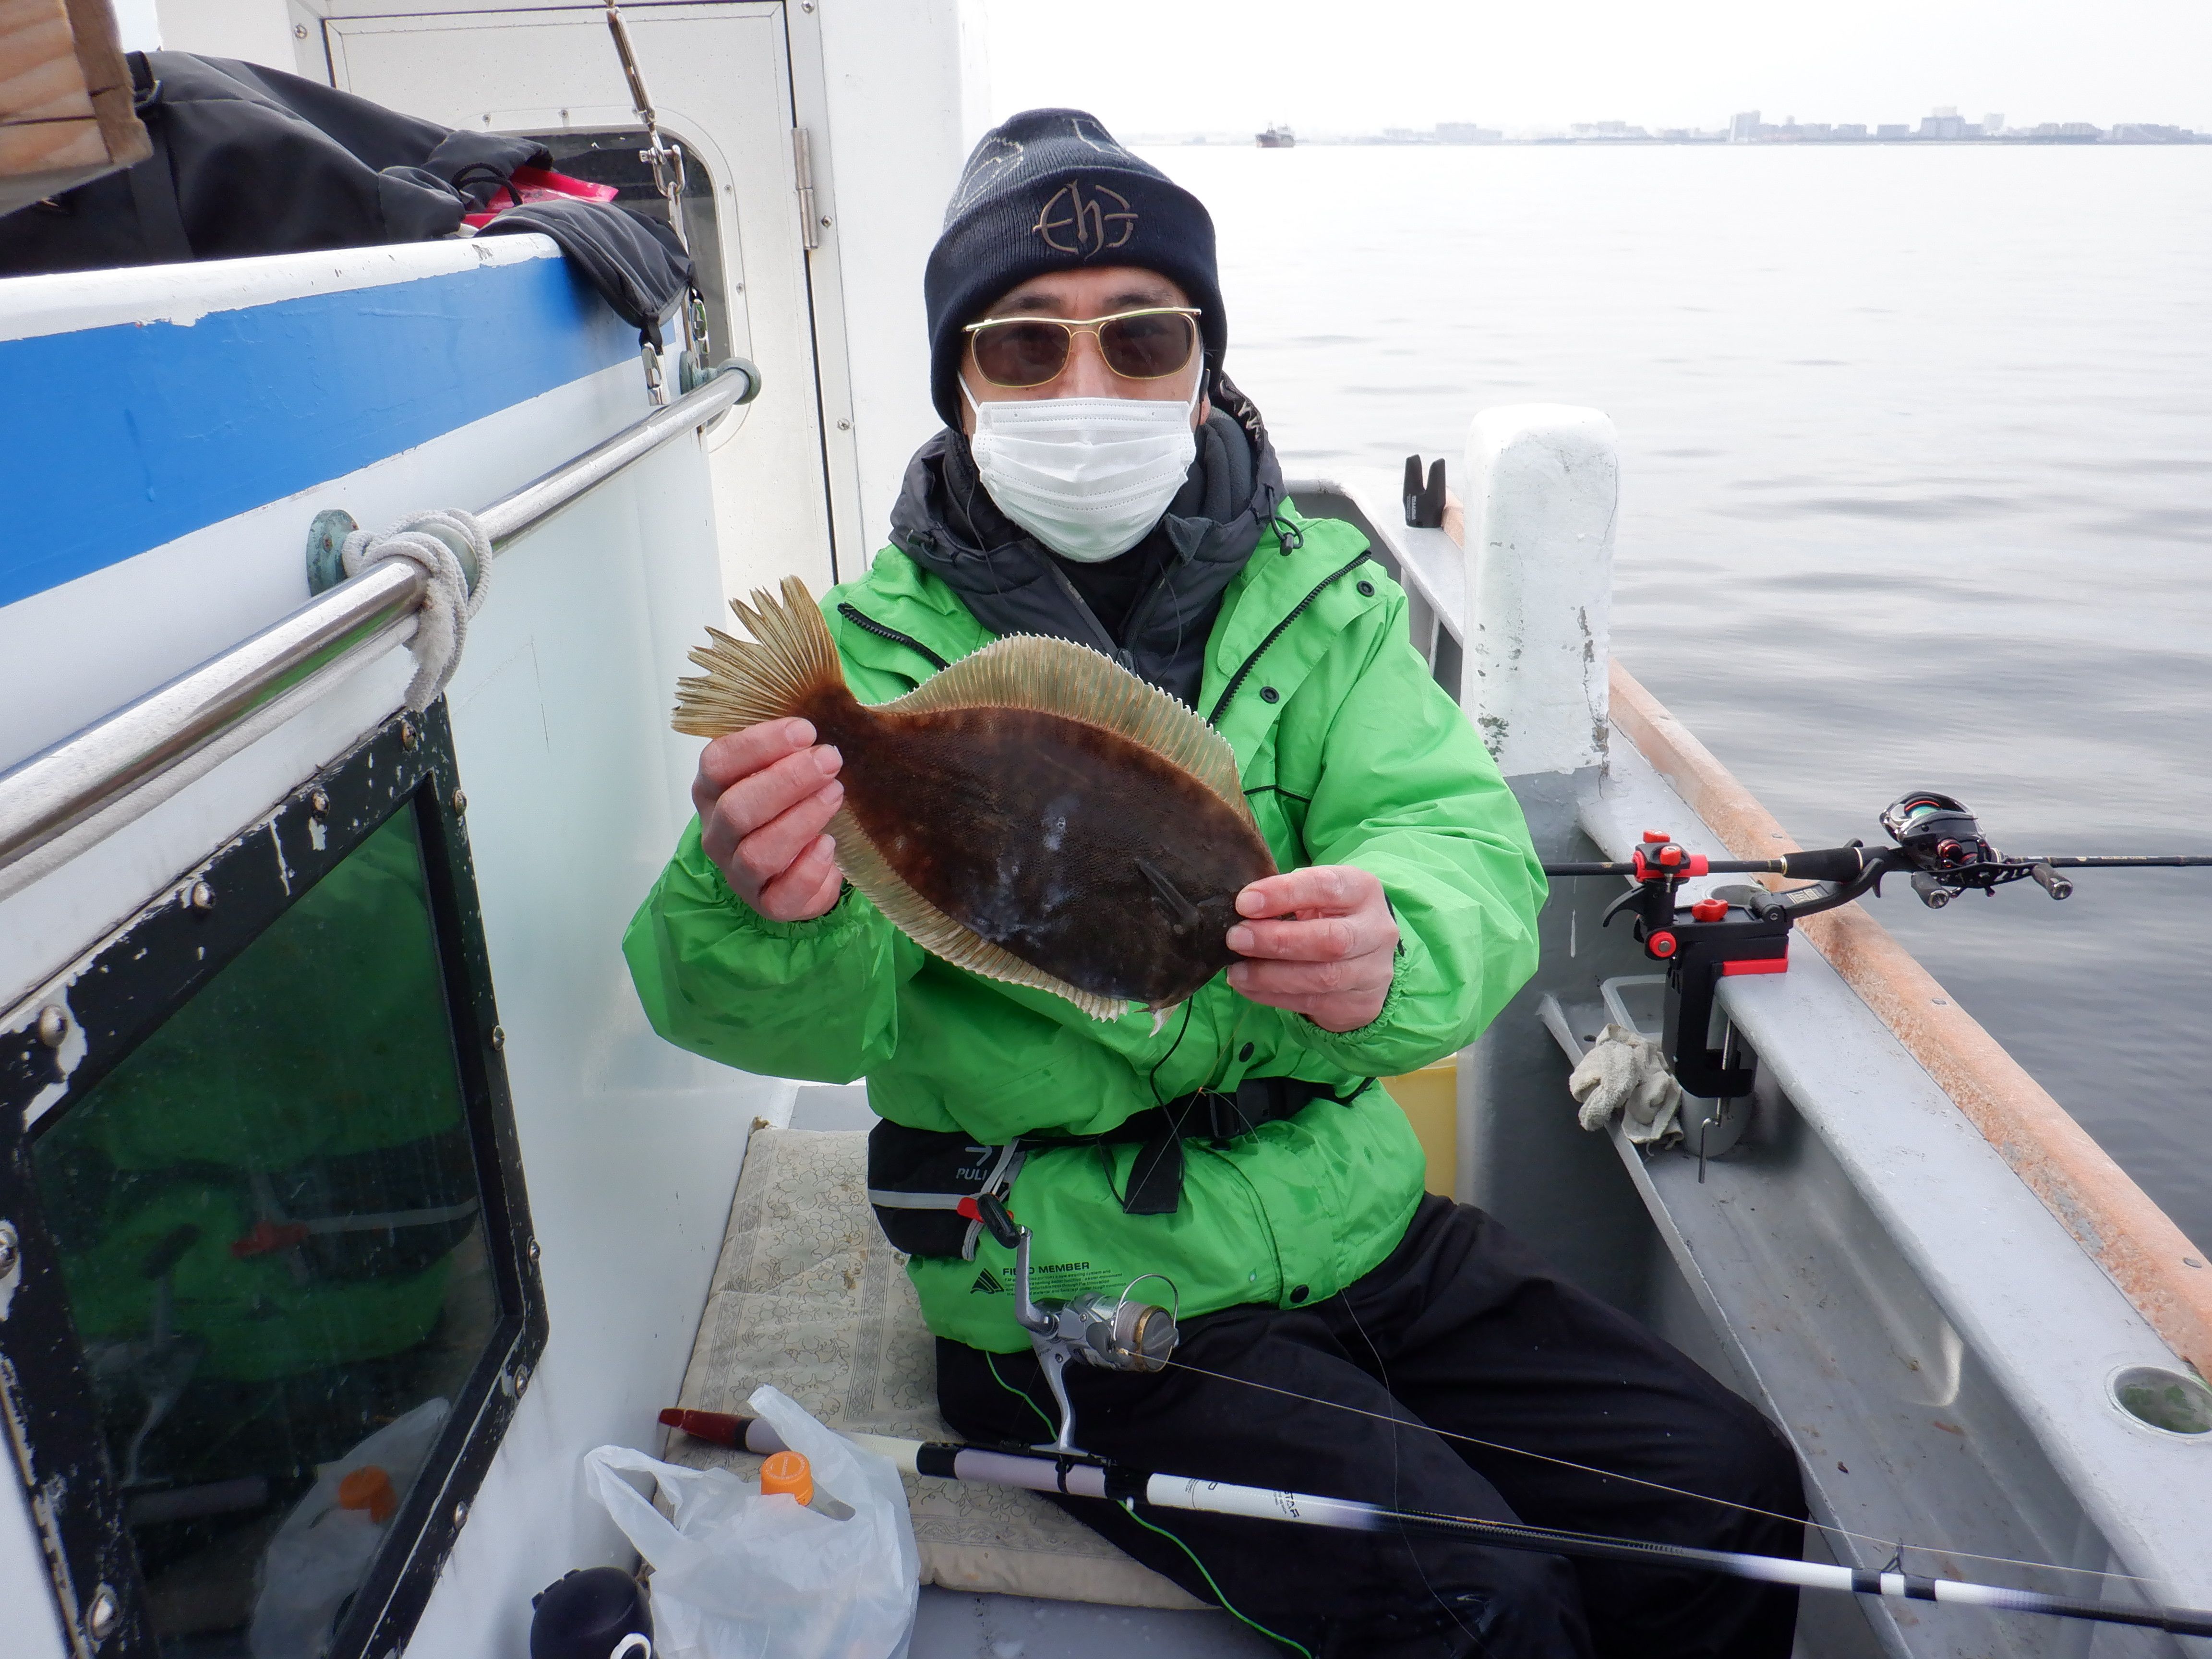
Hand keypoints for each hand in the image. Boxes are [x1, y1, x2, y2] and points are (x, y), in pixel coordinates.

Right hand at [692, 719, 844, 922]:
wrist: (802, 861)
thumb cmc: (790, 803)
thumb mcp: (782, 767)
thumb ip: (789, 745)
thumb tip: (821, 714)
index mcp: (713, 789)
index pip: (718, 762)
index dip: (759, 744)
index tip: (805, 730)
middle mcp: (717, 832)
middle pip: (737, 809)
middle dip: (788, 781)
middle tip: (830, 760)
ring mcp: (737, 872)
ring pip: (757, 853)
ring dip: (801, 820)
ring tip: (835, 794)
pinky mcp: (766, 903)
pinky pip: (781, 896)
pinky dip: (808, 869)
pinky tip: (829, 846)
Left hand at [1225, 866, 1398, 1032]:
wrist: (1366, 959)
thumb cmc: (1328, 917)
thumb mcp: (1316, 897)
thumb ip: (1286, 898)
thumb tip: (1241, 910)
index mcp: (1363, 891)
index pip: (1327, 887)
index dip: (1284, 894)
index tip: (1245, 903)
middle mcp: (1376, 931)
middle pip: (1331, 940)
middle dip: (1277, 940)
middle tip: (1236, 938)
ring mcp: (1373, 972)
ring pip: (1322, 978)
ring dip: (1270, 975)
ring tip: (1236, 970)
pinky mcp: (1361, 1004)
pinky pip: (1312, 1003)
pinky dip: (1272, 996)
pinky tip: (1247, 986)